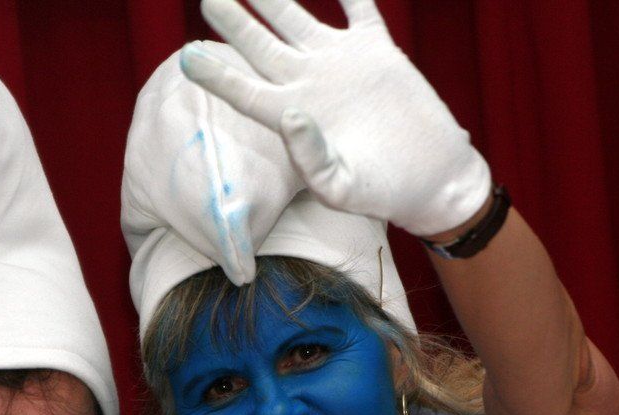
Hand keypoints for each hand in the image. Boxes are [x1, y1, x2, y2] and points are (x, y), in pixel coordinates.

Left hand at [180, 0, 490, 234]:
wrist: (431, 178)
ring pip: (296, 19)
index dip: (215, 73)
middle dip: (232, 20)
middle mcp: (308, 84)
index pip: (244, 90)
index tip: (187, 56)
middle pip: (259, 45)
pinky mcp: (376, 50)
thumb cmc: (380, 192)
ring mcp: (340, 63)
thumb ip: (310, 160)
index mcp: (291, 117)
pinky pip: (358, 7)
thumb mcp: (341, 187)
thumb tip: (291, 117)